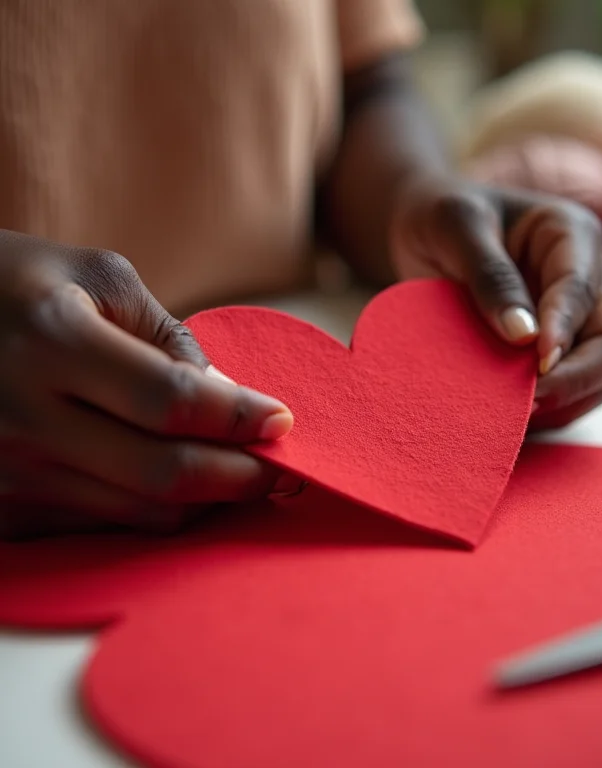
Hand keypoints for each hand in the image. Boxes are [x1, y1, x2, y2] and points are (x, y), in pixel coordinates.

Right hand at [0, 230, 292, 539]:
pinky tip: (181, 483)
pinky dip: (156, 508)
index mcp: (52, 341)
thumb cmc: (19, 283)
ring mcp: (6, 473)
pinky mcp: (1, 509)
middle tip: (281, 469)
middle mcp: (22, 417)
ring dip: (207, 499)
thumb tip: (228, 400)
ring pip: (142, 512)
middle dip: (241, 477)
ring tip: (242, 475)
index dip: (239, 418)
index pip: (171, 402)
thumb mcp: (99, 277)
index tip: (282, 421)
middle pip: (163, 474)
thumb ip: (168, 339)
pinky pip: (105, 525)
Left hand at [391, 174, 601, 429]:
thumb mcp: (456, 227)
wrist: (426, 233)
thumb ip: (489, 275)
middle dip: (576, 378)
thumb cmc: (441, 218)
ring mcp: (578, 319)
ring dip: (565, 401)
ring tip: (514, 415)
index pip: (581, 288)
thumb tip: (524, 336)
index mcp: (571, 234)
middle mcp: (588, 279)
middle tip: (526, 401)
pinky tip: (513, 418)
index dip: (564, 329)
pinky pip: (574, 392)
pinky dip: (551, 411)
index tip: (538, 362)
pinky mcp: (559, 350)